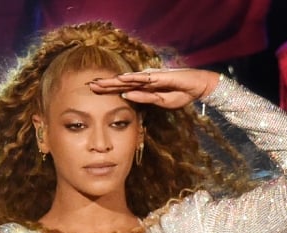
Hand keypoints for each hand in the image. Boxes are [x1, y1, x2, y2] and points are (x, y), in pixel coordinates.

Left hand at [87, 68, 220, 108]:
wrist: (198, 86)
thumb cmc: (181, 94)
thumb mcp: (160, 101)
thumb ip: (144, 99)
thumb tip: (126, 96)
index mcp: (144, 87)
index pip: (122, 88)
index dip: (108, 89)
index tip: (93, 91)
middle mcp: (145, 80)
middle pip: (121, 82)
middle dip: (105, 84)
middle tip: (89, 85)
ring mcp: (151, 77)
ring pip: (128, 79)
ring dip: (114, 81)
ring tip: (100, 83)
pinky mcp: (160, 76)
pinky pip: (143, 78)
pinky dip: (132, 79)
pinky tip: (121, 79)